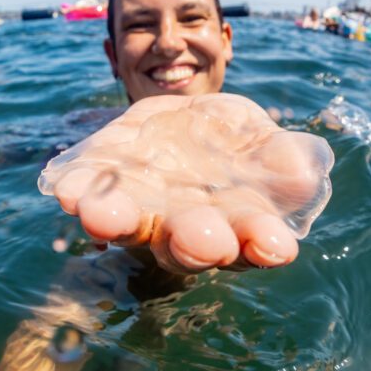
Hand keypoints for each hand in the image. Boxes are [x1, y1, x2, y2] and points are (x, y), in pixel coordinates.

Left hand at [39, 93, 333, 273]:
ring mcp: (137, 209)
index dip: (259, 244)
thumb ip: (282, 161)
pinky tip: (67, 189)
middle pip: (183, 247)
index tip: (274, 244)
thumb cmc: (235, 145)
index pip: (246, 242)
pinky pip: (86, 192)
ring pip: (128, 225)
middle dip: (192, 243)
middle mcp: (179, 229)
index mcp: (229, 225)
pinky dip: (77, 193)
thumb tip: (303, 175)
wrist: (185, 124)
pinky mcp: (102, 181)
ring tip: (105, 217)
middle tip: (202, 238)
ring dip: (117, 223)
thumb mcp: (266, 145)